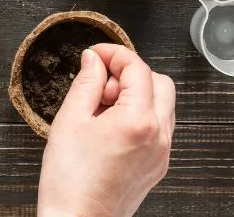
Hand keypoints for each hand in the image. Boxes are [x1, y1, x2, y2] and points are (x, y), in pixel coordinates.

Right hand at [37, 44, 174, 216]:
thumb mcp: (70, 120)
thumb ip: (86, 83)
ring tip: (102, 108)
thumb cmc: (70, 179)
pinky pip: (159, 128)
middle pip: (160, 82)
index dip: (114, 54)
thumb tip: (94, 60)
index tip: (95, 55)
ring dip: (137, 95)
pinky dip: (140, 116)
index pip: (137, 68)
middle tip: (100, 82)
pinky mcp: (157, 166)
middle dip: (130, 73)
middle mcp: (158, 135)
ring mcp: (161, 153)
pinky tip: (110, 127)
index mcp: (137, 120)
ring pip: (163, 105)